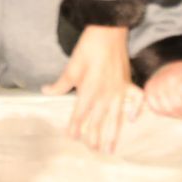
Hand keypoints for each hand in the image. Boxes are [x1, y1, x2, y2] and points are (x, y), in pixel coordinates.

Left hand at [42, 24, 138, 153]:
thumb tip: (45, 91)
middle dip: (95, 136)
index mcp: (90, 91)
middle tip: (93, 150)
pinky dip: (136, 109)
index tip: (71, 137)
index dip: (75, 126)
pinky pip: (135, 99)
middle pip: (99, 120)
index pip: (80, 114)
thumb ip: (60, 83)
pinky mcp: (128, 82)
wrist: (108, 30)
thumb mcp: (71, 66)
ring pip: (115, 116)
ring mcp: (119, 90)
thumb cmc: (88, 47)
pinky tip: (133, 119)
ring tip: (111, 148)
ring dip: (113, 133)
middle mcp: (106, 94)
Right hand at [142, 59, 181, 117]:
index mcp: (178, 75)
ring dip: (177, 114)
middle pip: (177, 104)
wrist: (164, 66)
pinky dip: (165, 112)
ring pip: (167, 109)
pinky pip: (156, 108)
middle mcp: (164, 80)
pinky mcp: (148, 93)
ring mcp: (155, 87)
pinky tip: (172, 111)